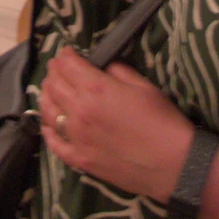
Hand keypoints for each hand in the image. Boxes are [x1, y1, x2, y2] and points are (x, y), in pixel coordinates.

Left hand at [38, 47, 196, 204]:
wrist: (173, 164)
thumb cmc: (163, 121)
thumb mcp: (143, 86)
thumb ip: (117, 71)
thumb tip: (102, 67)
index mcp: (95, 89)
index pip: (67, 65)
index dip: (65, 55)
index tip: (67, 53)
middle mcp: (79, 111)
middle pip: (53, 85)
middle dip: (54, 72)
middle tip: (58, 69)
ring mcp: (76, 138)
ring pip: (47, 111)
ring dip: (46, 96)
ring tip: (50, 90)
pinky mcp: (79, 160)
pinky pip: (54, 143)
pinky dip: (47, 130)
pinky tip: (47, 124)